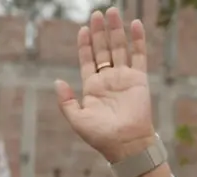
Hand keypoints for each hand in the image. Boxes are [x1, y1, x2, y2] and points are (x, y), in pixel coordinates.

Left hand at [55, 8, 155, 162]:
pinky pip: (139, 55)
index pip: (87, 60)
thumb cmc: (99, 135)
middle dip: (99, 32)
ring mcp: (124, 77)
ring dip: (116, 30)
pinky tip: (134, 25)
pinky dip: (137, 40)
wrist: (124, 143)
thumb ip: (66, 100)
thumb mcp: (76, 118)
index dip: (84, 45)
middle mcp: (108, 79)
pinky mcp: (139, 79)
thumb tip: (57, 81)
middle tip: (97, 13)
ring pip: (119, 48)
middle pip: (103, 49)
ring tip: (113, 12)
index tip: (82, 29)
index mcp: (92, 87)